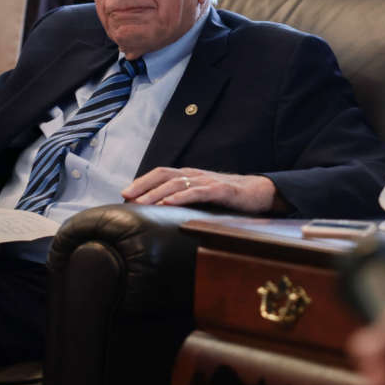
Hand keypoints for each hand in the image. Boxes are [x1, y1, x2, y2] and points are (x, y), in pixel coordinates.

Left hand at [122, 167, 280, 213]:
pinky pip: (197, 192)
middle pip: (164, 175)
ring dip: (156, 193)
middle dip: (143, 185)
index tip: (125, 193)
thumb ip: (185, 199)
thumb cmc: (228, 196)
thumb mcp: (202, 196)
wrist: (260, 192)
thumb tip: (161, 211)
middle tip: (126, 196)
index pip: (160, 173)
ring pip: (177, 183)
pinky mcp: (221, 190)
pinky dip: (180, 197)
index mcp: (189, 175)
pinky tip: (167, 203)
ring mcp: (208, 181)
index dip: (142, 181)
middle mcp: (195, 175)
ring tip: (141, 203)